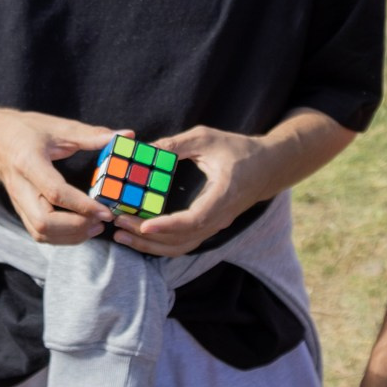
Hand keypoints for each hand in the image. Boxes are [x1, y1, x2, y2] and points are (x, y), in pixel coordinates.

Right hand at [0, 109, 117, 244]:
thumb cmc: (27, 130)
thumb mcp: (59, 127)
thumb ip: (92, 135)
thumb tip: (126, 135)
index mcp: (28, 162)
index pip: (55, 192)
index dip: (82, 205)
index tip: (106, 210)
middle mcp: (21, 188)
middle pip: (44, 222)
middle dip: (76, 227)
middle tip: (101, 220)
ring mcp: (19, 203)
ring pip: (41, 233)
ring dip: (71, 236)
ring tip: (96, 227)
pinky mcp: (22, 211)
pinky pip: (40, 234)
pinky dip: (62, 237)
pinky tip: (82, 229)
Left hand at [113, 124, 265, 256]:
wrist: (268, 166)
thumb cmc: (239, 150)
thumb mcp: (207, 139)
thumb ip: (176, 145)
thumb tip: (143, 149)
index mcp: (222, 197)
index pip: (194, 220)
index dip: (168, 226)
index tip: (143, 225)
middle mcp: (219, 218)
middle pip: (181, 240)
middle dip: (147, 237)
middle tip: (118, 223)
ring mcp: (214, 226)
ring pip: (181, 247)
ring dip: (150, 245)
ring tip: (121, 236)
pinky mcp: (209, 227)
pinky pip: (183, 243)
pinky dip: (160, 244)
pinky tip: (139, 236)